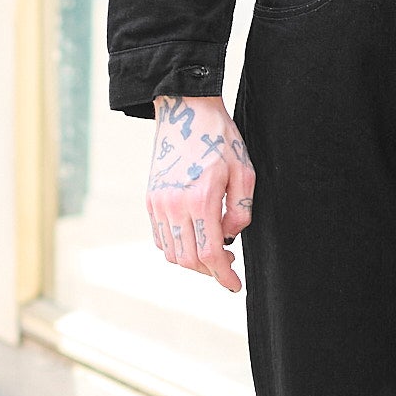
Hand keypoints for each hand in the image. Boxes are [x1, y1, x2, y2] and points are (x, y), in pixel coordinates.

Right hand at [147, 95, 254, 291]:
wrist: (185, 109)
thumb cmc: (220, 139)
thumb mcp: (245, 171)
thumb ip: (240, 211)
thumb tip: (229, 239)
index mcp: (200, 199)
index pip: (209, 254)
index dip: (223, 276)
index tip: (235, 285)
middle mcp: (174, 205)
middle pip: (189, 260)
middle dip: (210, 271)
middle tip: (228, 264)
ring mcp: (158, 203)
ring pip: (171, 253)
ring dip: (192, 262)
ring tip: (213, 251)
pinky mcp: (150, 198)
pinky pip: (160, 238)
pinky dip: (175, 248)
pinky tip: (194, 239)